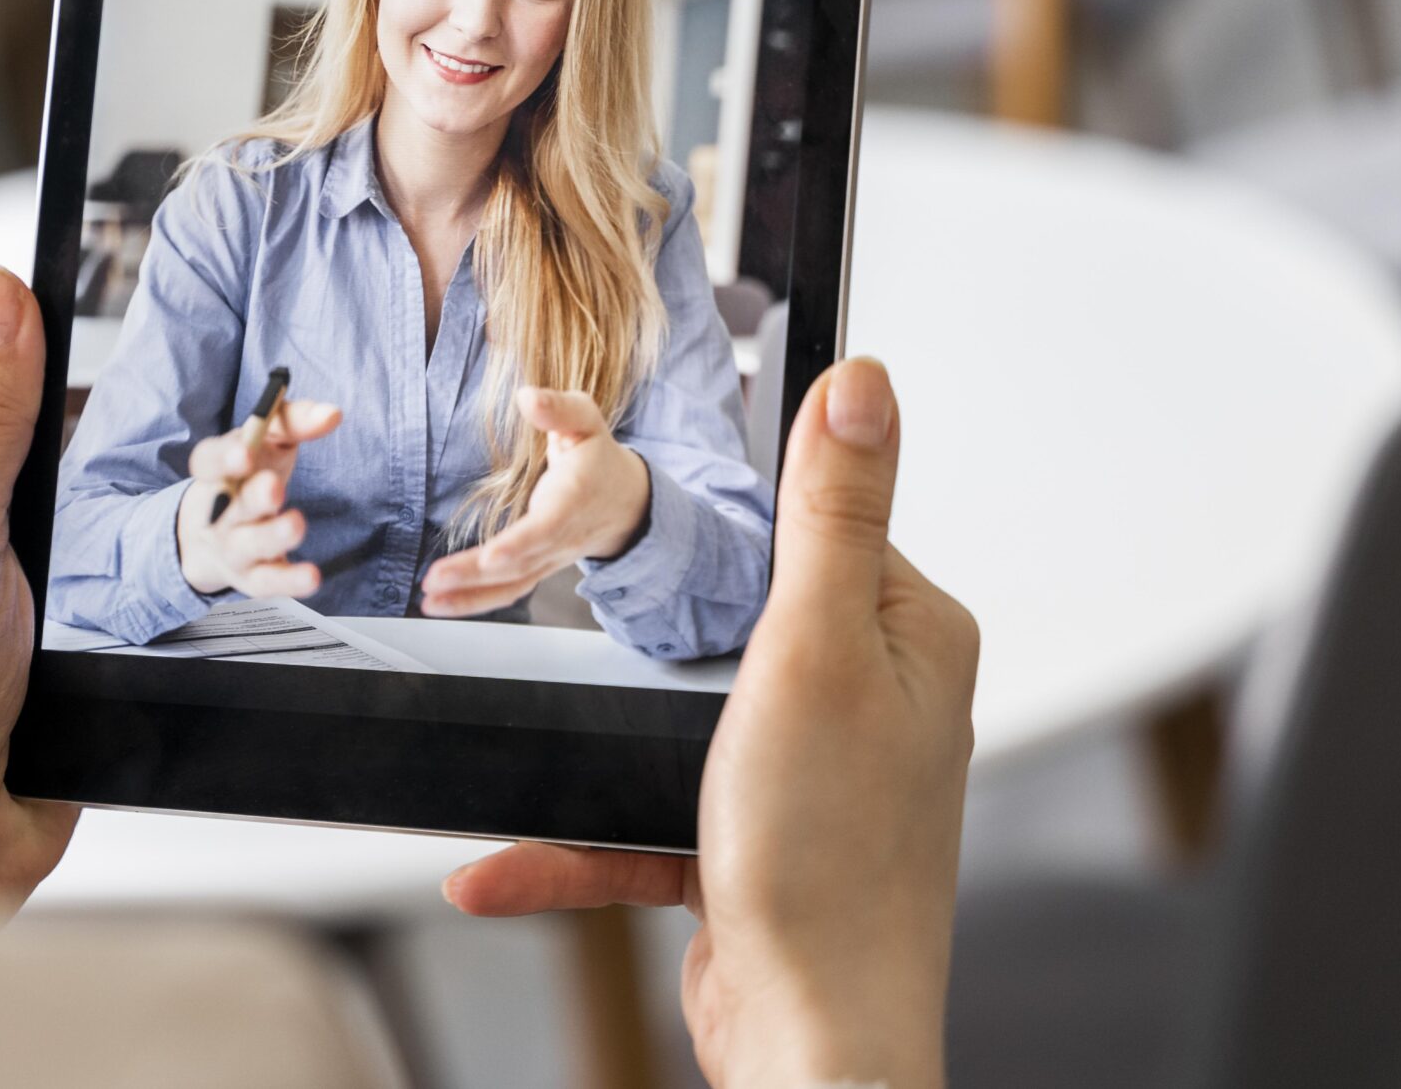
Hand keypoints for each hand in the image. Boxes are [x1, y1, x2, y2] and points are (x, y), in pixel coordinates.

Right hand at [174, 399, 342, 597]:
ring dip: (269, 537)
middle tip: (273, 487)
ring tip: (295, 524)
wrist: (218, 532)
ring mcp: (232, 546)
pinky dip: (287, 580)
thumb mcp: (268, 438)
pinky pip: (266, 582)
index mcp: (217, 470)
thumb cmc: (252, 472)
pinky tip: (310, 576)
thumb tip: (331, 414)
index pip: (207, 462)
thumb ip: (295, 420)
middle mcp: (219, 510)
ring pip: (245, 545)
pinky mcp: (252, 576)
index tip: (245, 452)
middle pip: (229, 506)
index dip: (223, 458)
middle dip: (252, 498)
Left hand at [419, 387, 650, 617]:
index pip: (547, 526)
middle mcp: (562, 537)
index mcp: (575, 498)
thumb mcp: (586, 420)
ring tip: (429, 601)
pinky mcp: (537, 567)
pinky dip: (474, 601)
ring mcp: (550, 557)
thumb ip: (559, 408)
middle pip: (520, 563)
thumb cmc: (598, 456)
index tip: (490, 556)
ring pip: (512, 584)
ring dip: (469, 597)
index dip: (521, 543)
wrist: (626, 501)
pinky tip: (441, 604)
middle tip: (434, 580)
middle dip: (475, 574)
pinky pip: (508, 591)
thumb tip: (527, 396)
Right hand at [440, 360, 977, 1088]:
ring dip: (584, 744)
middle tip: (557, 607)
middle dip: (633, 630)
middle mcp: (869, 698)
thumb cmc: (829, 859)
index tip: (627, 503)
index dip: (725, 517)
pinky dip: (570, 841)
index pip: (814, 524)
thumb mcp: (816, 650)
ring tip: (512, 734)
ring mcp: (805, 774)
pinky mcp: (745, 845)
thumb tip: (866, 377)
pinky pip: (639, 817)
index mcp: (907, 634)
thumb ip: (829, 512)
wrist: (809, 1040)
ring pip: (666, 719)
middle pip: (728, 615)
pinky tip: (493, 865)